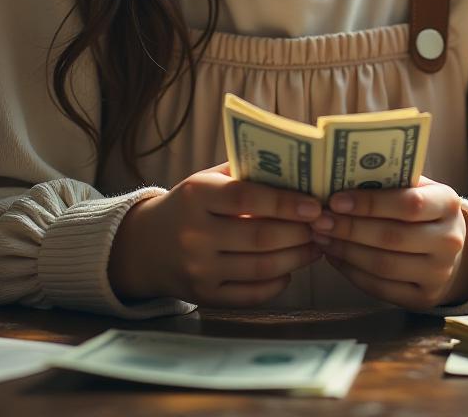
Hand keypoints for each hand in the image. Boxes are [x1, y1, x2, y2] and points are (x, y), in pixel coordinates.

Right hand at [108, 161, 324, 306]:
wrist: (145, 246)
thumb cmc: (188, 205)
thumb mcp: (206, 180)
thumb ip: (244, 173)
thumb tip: (295, 170)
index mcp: (196, 196)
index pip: (246, 198)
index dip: (285, 202)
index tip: (315, 205)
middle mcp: (195, 234)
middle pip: (260, 237)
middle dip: (300, 232)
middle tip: (323, 226)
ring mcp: (199, 269)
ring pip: (261, 268)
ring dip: (297, 258)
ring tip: (315, 246)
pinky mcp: (204, 296)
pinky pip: (251, 294)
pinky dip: (277, 283)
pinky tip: (290, 270)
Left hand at [309, 176, 467, 310]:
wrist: (447, 248)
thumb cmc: (420, 209)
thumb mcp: (415, 187)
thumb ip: (388, 181)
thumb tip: (339, 178)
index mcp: (448, 204)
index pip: (408, 204)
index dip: (370, 204)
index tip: (335, 200)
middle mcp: (449, 241)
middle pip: (392, 237)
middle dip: (350, 229)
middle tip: (320, 220)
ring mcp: (439, 274)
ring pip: (383, 265)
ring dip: (346, 251)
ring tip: (321, 238)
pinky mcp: (423, 298)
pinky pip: (380, 288)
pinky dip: (351, 272)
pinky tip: (334, 257)